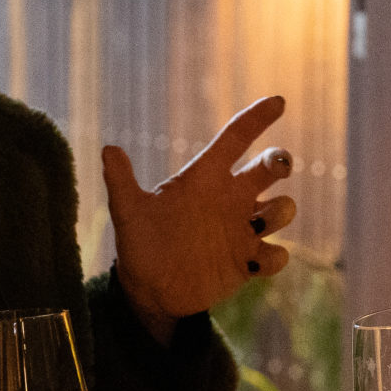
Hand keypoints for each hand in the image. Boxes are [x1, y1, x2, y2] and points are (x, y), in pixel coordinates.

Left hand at [103, 96, 298, 337]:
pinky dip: (274, 257)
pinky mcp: (248, 261)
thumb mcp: (128, 213)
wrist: (150, 289)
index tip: (278, 102)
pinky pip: (277, 255)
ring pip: (282, 208)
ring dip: (280, 210)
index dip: (257, 119)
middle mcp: (230, 199)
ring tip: (257, 223)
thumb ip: (121, 182)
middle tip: (276, 166)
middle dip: (279, 161)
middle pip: (269, 168)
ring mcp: (242, 230)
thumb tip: (108, 150)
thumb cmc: (141, 242)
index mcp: (205, 179)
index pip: (236, 139)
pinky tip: (254, 263)